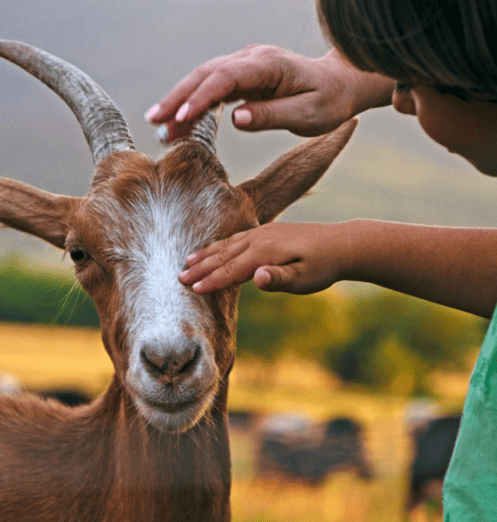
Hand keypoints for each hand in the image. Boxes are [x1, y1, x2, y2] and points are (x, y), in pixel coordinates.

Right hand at [146, 45, 392, 141]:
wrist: (339, 85)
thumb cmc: (328, 102)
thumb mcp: (308, 114)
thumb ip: (273, 115)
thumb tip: (236, 118)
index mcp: (268, 65)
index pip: (226, 79)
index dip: (200, 97)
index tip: (179, 117)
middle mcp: (252, 59)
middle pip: (205, 74)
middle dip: (177, 97)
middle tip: (154, 122)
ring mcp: (244, 65)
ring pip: (203, 79)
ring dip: (179, 100)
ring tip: (158, 125)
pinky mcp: (241, 76)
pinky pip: (210, 87)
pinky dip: (192, 103)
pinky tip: (177, 120)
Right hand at [179, 221, 349, 294]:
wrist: (342, 244)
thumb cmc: (323, 266)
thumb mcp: (304, 278)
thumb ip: (278, 279)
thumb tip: (257, 278)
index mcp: (264, 252)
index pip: (231, 270)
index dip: (211, 281)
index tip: (191, 290)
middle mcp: (258, 238)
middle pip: (223, 255)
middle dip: (200, 267)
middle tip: (179, 278)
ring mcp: (262, 232)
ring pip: (227, 244)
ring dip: (206, 253)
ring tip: (187, 261)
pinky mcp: (267, 231)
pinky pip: (236, 238)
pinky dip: (220, 244)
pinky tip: (215, 248)